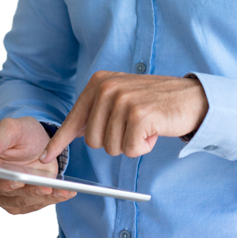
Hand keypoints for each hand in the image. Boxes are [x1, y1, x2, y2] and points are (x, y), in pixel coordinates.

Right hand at [0, 116, 76, 214]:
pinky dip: (51, 199)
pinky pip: (35, 204)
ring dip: (43, 197)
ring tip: (60, 190)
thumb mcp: (11, 128)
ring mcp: (4, 195)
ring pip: (23, 201)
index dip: (3, 182)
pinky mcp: (20, 201)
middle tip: (45, 187)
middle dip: (29, 191)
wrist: (39, 141)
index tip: (17, 182)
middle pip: (8, 193)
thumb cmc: (22, 133)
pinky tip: (64, 192)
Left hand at [39, 71, 208, 161]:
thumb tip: (67, 135)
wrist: (191, 97)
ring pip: (111, 148)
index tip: (45, 155)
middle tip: (133, 126)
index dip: (59, 141)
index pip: (74, 118)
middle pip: (93, 141)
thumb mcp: (120, 98)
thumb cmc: (155, 101)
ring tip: (145, 125)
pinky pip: (129, 150)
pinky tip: (153, 130)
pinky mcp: (139, 115)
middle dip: (114, 142)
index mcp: (99, 82)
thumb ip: (95, 111)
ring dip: (130, 144)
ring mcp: (123, 100)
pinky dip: (142, 147)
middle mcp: (108, 88)